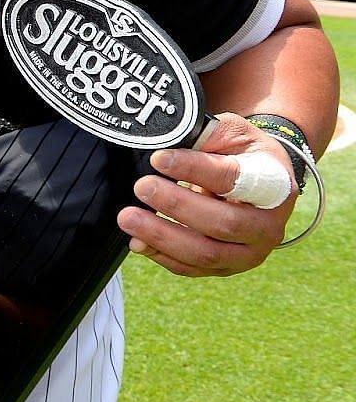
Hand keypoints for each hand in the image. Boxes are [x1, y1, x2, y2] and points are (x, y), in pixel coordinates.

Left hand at [116, 113, 296, 276]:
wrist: (261, 184)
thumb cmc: (244, 155)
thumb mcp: (233, 134)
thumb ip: (206, 136)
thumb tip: (166, 145)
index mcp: (274, 186)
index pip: (233, 179)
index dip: (194, 169)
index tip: (158, 159)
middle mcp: (268, 226)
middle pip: (223, 224)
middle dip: (176, 206)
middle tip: (141, 187)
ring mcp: (249, 252)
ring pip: (206, 253)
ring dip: (162, 236)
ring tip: (128, 217)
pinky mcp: (226, 267)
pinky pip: (192, 268)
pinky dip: (161, 256)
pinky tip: (138, 241)